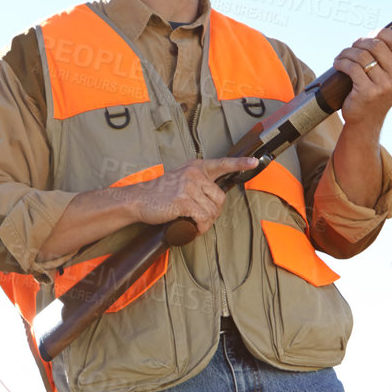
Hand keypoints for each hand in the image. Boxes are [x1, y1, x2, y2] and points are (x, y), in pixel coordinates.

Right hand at [129, 156, 259, 234]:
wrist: (138, 200)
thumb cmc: (158, 194)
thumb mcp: (179, 179)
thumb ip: (196, 183)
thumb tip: (213, 199)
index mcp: (195, 167)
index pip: (221, 163)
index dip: (239, 163)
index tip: (254, 162)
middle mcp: (193, 173)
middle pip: (220, 197)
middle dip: (214, 213)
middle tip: (202, 219)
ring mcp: (188, 186)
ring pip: (212, 211)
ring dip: (206, 223)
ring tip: (194, 224)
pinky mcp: (183, 200)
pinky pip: (203, 218)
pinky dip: (200, 228)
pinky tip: (193, 228)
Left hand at [335, 28, 391, 127]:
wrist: (367, 119)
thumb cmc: (382, 91)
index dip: (381, 33)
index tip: (370, 36)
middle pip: (377, 45)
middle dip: (361, 42)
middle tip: (354, 46)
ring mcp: (384, 86)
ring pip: (362, 55)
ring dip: (348, 52)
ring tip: (343, 55)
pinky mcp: (367, 92)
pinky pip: (352, 67)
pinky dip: (341, 62)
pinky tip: (338, 63)